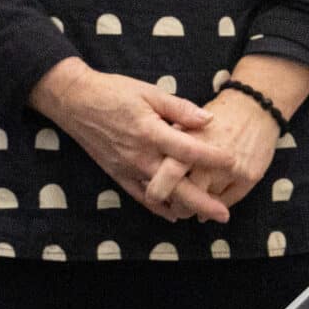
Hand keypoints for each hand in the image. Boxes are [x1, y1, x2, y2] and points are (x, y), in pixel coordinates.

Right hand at [33, 61, 230, 222]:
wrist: (76, 102)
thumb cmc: (114, 92)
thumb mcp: (149, 92)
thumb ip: (179, 108)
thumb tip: (208, 119)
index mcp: (150, 132)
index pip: (188, 150)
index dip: (212, 157)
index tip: (233, 161)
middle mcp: (140, 155)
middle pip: (177, 186)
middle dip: (202, 202)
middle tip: (224, 214)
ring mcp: (128, 168)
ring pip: (161, 197)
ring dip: (184, 208)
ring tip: (205, 215)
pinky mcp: (118, 175)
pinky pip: (141, 197)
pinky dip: (159, 208)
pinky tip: (175, 213)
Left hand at [148, 89, 278, 209]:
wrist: (255, 105)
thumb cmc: (218, 114)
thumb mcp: (190, 121)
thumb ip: (172, 144)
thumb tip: (156, 168)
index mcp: (191, 141)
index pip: (170, 173)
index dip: (159, 190)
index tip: (155, 195)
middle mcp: (211, 158)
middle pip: (186, 194)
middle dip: (177, 207)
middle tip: (172, 208)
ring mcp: (231, 169)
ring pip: (207, 203)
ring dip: (196, 208)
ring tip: (190, 205)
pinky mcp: (249, 177)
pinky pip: (228, 202)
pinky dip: (215, 205)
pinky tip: (209, 203)